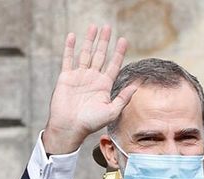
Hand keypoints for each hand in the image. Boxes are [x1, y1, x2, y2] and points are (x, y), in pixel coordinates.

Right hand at [43, 24, 137, 153]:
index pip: (113, 65)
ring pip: (85, 53)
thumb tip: (138, 85)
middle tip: (108, 27)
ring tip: (94, 27)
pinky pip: (68, 59)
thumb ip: (124, 97)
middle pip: (100, 55)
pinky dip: (70, 47)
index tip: (123, 40)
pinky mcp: (66, 77)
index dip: (118, 52)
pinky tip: (73, 36)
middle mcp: (93, 78)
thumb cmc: (91, 122)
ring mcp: (79, 76)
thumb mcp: (112, 110)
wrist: (70, 127)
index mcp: (104, 85)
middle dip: (104, 41)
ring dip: (89, 40)